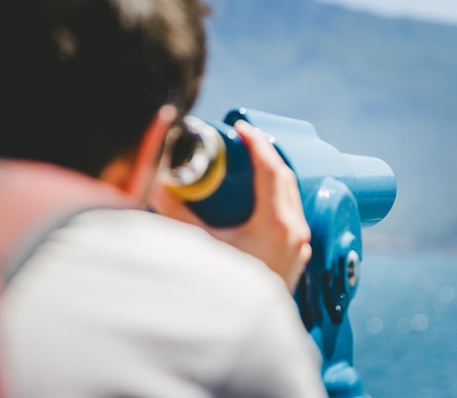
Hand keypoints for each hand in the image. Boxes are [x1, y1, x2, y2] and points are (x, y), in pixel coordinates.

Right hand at [150, 120, 311, 291]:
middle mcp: (294, 230)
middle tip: (243, 142)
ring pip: (291, 195)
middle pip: (284, 177)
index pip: (269, 168)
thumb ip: (178, 218)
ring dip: (273, 175)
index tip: (239, 127)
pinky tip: (263, 199)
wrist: (248, 330)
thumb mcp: (203, 247)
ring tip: (251, 164)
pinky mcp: (296, 254)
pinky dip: (278, 197)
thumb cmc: (229, 292)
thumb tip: (158, 190)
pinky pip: (292, 214)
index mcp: (276, 223)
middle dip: (264, 153)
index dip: (254, 142)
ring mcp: (299, 243)